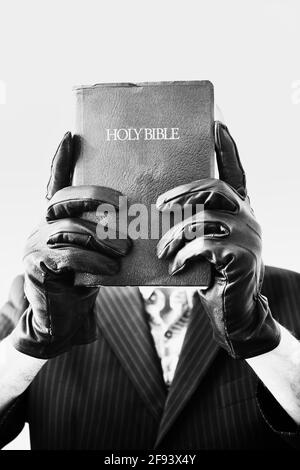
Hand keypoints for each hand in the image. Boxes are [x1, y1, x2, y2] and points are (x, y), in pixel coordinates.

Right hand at [10, 133, 131, 358]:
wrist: (63, 316)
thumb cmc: (84, 278)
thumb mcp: (96, 251)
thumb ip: (105, 232)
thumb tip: (138, 217)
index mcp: (56, 217)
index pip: (55, 183)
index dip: (60, 159)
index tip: (71, 136)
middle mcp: (41, 224)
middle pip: (65, 199)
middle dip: (97, 198)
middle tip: (124, 207)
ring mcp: (35, 244)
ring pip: (71, 229)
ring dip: (103, 239)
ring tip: (126, 251)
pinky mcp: (35, 266)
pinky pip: (67, 256)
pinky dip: (93, 262)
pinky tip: (111, 270)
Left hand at [156, 122, 280, 358]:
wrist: (234, 310)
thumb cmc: (213, 273)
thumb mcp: (205, 244)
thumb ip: (194, 224)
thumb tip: (157, 209)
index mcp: (238, 209)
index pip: (236, 172)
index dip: (228, 148)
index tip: (217, 123)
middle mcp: (248, 216)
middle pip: (214, 188)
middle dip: (182, 193)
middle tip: (159, 206)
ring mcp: (248, 235)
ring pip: (202, 219)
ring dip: (174, 235)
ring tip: (160, 251)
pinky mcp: (242, 256)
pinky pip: (203, 246)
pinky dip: (182, 256)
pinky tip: (173, 268)